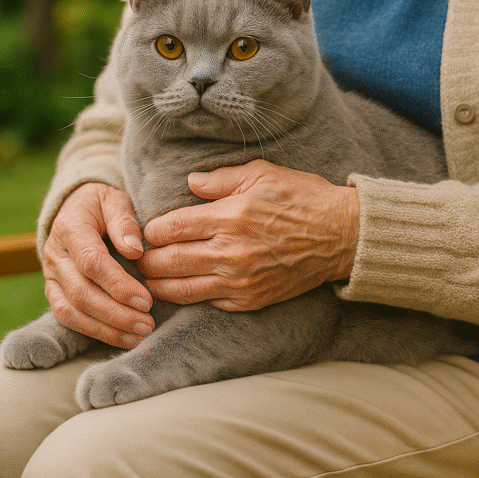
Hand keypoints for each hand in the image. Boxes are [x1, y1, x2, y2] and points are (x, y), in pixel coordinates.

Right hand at [42, 183, 153, 347]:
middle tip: (147, 324)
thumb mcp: (115, 200)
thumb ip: (124, 222)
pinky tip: (122, 338)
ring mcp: (51, 275)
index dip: (119, 285)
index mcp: (70, 228)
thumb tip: (135, 250)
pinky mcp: (54, 290)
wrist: (74, 208)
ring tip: (138, 336)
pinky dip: (94, 331)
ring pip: (72, 311)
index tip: (146, 301)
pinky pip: (67, 317)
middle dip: (116, 314)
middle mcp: (55, 254)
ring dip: (106, 329)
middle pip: (82, 292)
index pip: (92, 263)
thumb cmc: (101, 205)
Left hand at [138, 160, 358, 310]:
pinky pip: (210, 304)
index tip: (146, 231)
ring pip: (183, 290)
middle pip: (168, 262)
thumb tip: (190, 183)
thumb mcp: (262, 174)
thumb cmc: (303, 198)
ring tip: (148, 281)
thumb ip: (221, 179)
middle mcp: (230, 252)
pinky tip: (183, 291)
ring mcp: (240, 281)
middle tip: (137, 259)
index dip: (150, 231)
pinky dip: (191, 299)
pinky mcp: (251, 300)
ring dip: (159, 286)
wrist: (341, 235)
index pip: (171, 228)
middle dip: (146, 262)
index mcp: (229, 217)